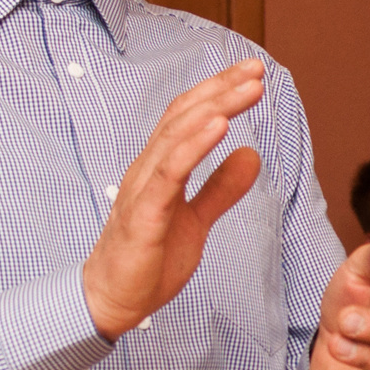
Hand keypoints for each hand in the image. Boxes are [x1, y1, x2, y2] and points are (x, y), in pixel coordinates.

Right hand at [81, 61, 267, 340]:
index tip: (252, 74)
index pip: (190, 118)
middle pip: (185, 116)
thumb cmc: (148, 259)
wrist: (113, 300)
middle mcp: (148, 169)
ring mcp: (143, 189)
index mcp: (160, 168)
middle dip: (221, 89)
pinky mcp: (144, 214)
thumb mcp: (197, 220)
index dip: (219, 91)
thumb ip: (220, 188)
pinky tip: (219, 127)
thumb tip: (249, 154)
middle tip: (256, 69)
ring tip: (247, 89)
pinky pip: (169, 174)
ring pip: (177, 137)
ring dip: (214, 108)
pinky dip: (194, 147)